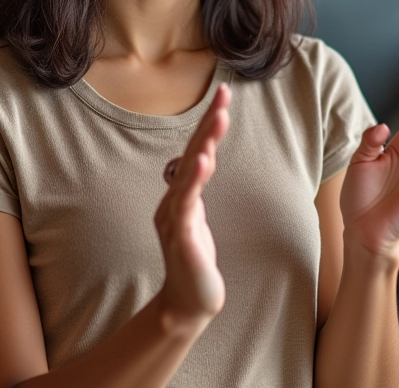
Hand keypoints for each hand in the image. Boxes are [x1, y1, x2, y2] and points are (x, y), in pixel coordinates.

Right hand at [154, 83, 229, 328]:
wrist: (188, 302)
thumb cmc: (195, 257)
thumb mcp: (197, 214)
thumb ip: (195, 186)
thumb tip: (199, 156)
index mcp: (181, 194)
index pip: (197, 150)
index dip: (209, 123)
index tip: (223, 94)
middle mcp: (174, 200)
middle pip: (192, 154)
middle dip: (208, 123)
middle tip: (223, 94)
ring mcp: (177, 218)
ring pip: (190, 174)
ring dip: (204, 143)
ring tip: (217, 118)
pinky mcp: (183, 238)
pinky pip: (188, 205)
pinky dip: (194, 182)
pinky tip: (204, 163)